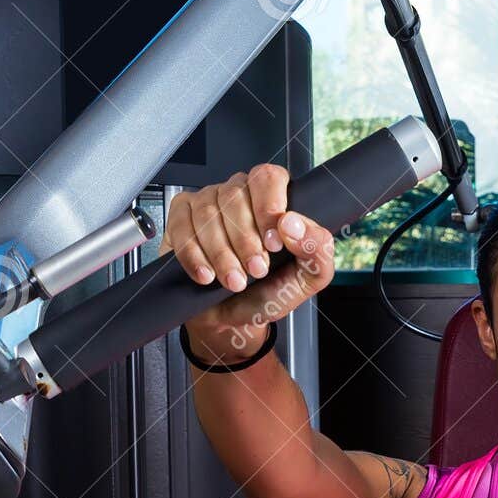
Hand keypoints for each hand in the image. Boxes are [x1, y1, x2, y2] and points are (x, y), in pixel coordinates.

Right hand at [160, 163, 336, 357]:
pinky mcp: (180, 220)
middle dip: (246, 240)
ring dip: (221, 253)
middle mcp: (239, 193)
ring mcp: (206, 203)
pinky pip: (181, 228)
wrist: (233, 319)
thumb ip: (317, 250)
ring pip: (208, 213)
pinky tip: (207, 275)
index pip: (268, 178)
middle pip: (235, 195)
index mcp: (273, 197)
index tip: (273, 244)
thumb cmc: (267, 292)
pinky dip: (194, 256)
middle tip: (255, 271)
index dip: (269, 208)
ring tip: (234, 280)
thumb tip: (294, 224)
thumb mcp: (306, 279)